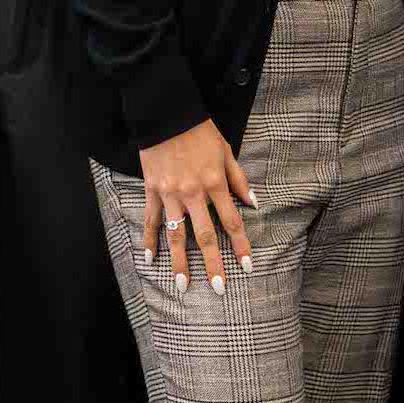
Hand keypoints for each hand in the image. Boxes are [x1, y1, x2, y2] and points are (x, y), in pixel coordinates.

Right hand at [136, 120, 256, 292]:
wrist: (167, 114)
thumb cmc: (200, 132)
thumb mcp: (226, 152)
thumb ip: (239, 180)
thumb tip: (254, 203)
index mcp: (215, 184)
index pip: (231, 222)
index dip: (240, 246)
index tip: (246, 267)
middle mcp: (193, 193)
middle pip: (205, 236)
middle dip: (213, 264)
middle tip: (218, 288)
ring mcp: (170, 194)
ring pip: (176, 234)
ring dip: (179, 261)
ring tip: (182, 284)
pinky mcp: (152, 190)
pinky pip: (151, 219)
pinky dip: (149, 239)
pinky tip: (150, 258)